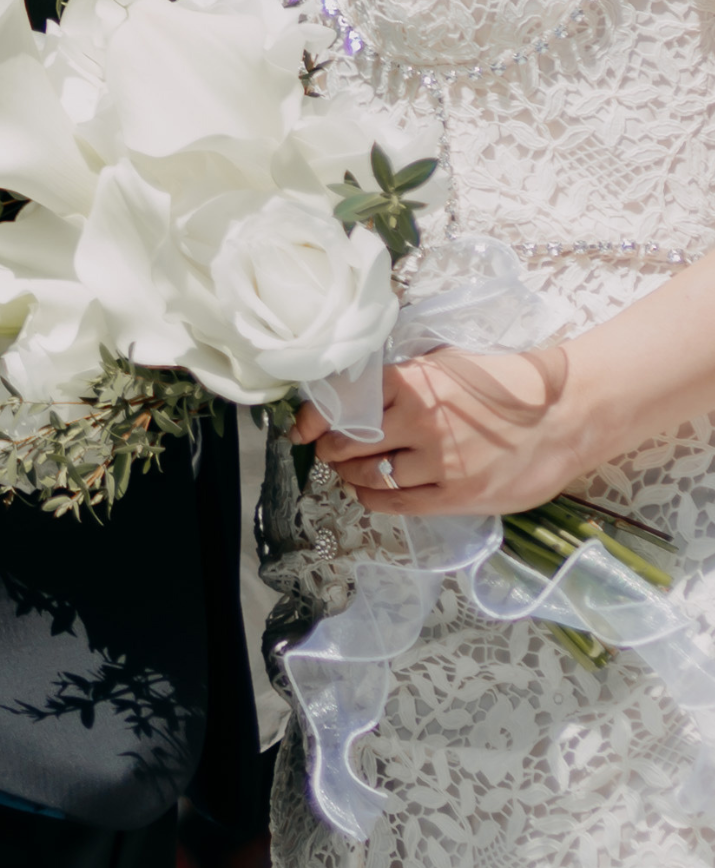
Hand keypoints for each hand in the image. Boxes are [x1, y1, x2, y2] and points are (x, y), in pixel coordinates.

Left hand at [291, 346, 587, 517]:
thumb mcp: (451, 363)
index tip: (302, 427)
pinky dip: (373, 498)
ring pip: (367, 476)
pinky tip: (371, 491)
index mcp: (415, 381)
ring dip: (349, 475)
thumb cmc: (508, 383)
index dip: (314, 418)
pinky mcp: (453, 495)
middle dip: (329, 448)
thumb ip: (407, 376)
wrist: (566, 415)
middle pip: (347, 443)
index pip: (344, 402)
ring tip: (350, 470)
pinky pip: (395, 504)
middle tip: (327, 448)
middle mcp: (419, 421)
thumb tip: (360, 387)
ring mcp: (437, 462)